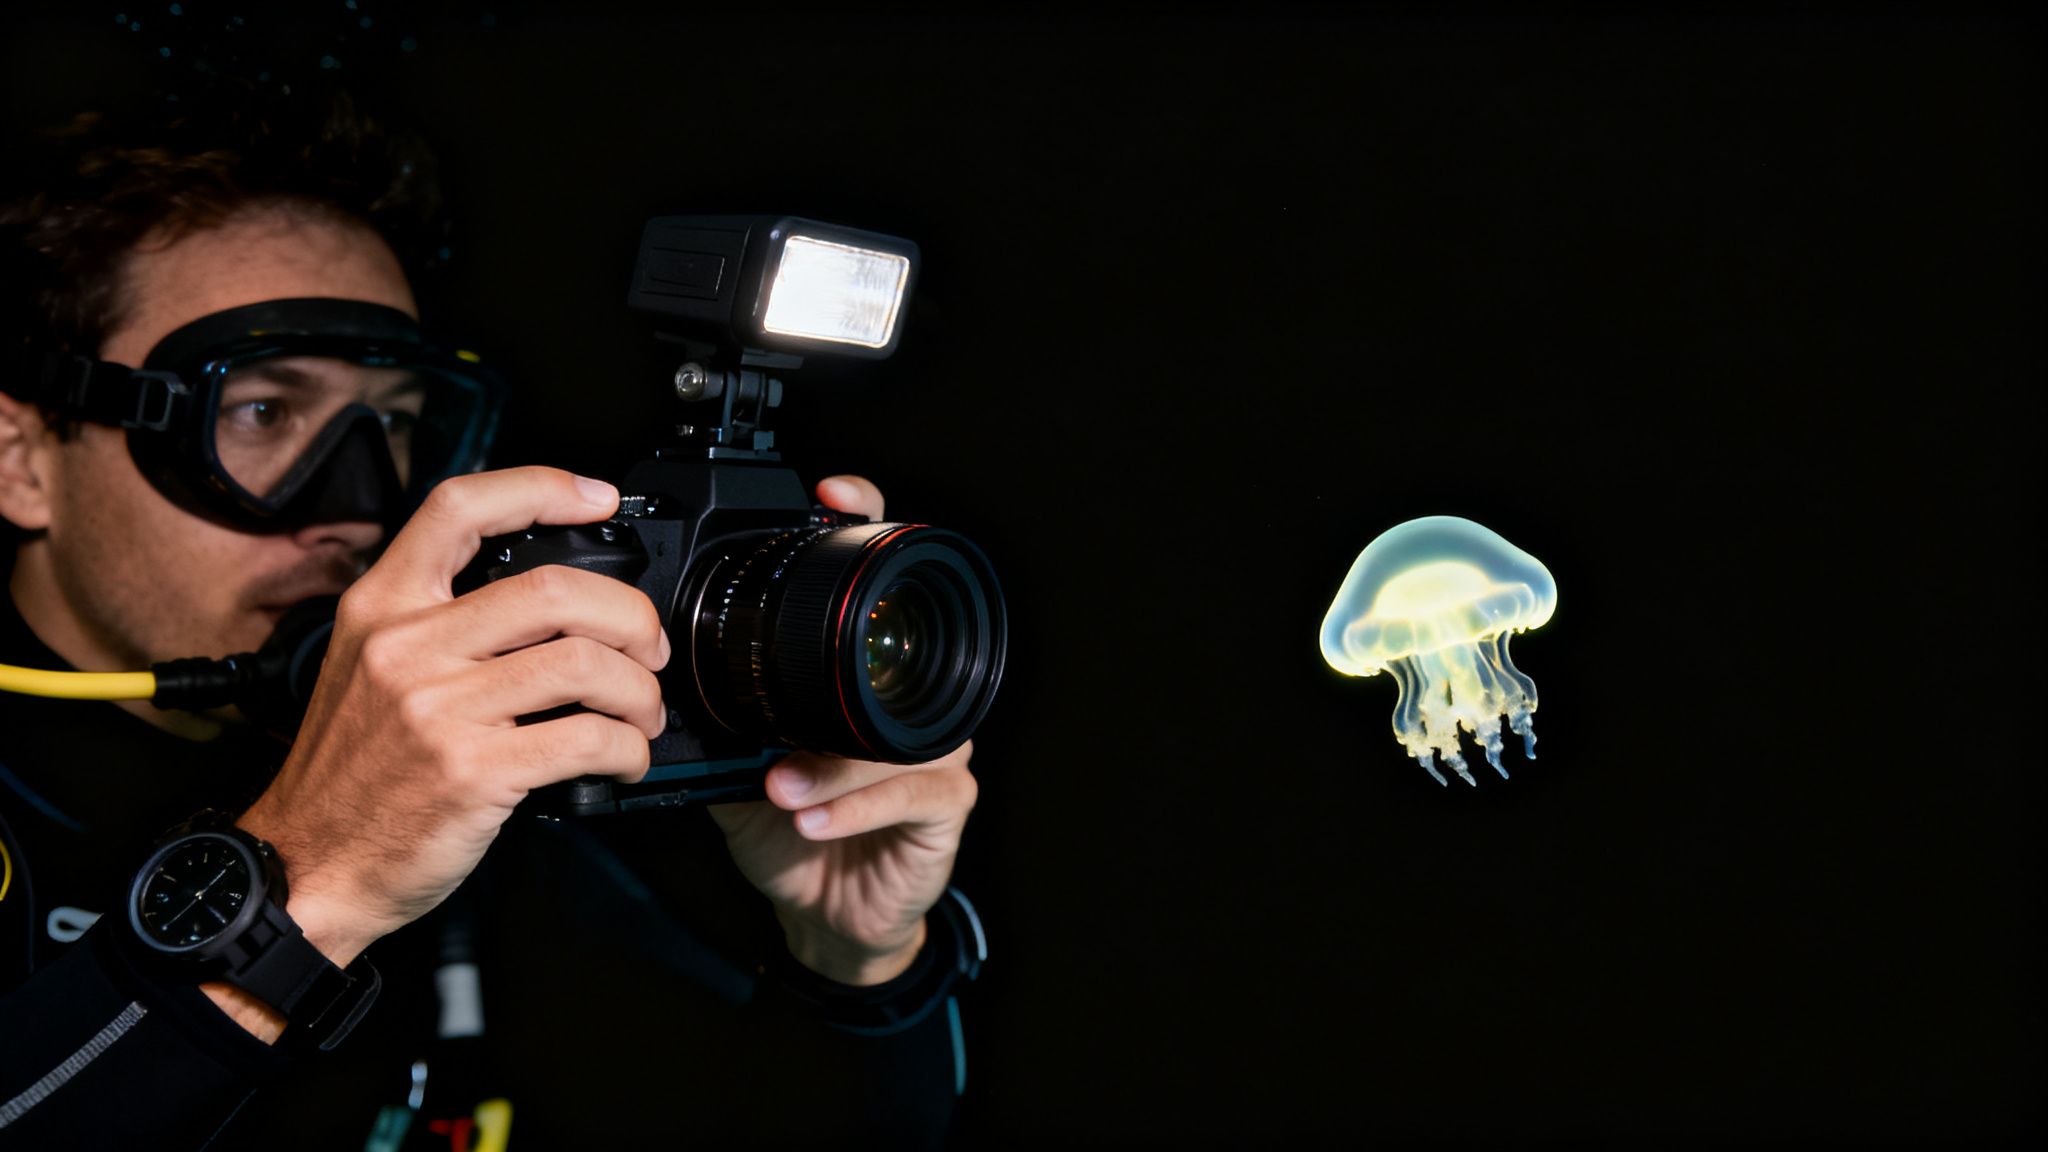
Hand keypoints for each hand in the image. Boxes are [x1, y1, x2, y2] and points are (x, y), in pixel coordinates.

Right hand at [239, 467, 670, 968]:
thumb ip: (438, 624)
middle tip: (649, 647)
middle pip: (555, 588)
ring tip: (642, 712)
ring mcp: (438, 708)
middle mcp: (406, 647)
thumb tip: (550, 604)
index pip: (458, 509)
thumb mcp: (367, 670)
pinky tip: (623, 758)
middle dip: (630, 616)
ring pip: (583, 662)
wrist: (307, 866)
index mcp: (381, 607)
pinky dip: (627, 748)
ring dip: (639, 690)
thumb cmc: (350, 776)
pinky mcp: (471, 770)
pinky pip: (585, 738)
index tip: (597, 499)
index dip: (540, 487)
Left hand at [708, 475, 978, 985]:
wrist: (827, 916)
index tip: (827, 495)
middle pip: (906, 644)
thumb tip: (643, 665)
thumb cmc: (788, 828)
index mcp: (859, 674)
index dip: (862, 524)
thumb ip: (713, 712)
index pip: (872, 579)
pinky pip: (908, 794)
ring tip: (780, 782)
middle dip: (862, 644)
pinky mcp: (945, 807)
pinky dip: (851, 807)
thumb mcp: (734, 761)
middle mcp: (906, 701)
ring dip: (832, 763)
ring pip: (897, 735)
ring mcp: (936, 751)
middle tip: (810, 654)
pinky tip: (807, 819)